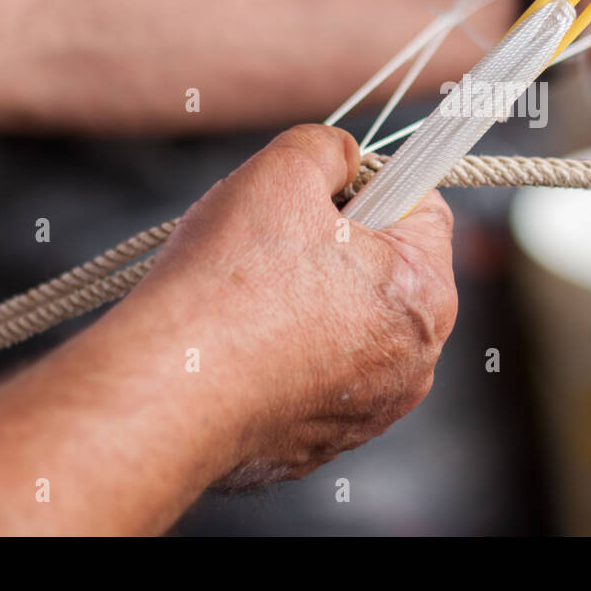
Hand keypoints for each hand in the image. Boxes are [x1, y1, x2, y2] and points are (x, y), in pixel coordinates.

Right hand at [122, 124, 457, 487]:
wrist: (165, 391)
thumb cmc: (229, 283)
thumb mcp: (283, 169)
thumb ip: (329, 148)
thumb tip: (342, 156)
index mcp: (425, 294)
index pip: (424, 208)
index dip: (372, 183)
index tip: (324, 190)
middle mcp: (415, 362)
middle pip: (390, 270)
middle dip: (341, 245)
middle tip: (278, 238)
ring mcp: (371, 409)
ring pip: (352, 324)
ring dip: (313, 299)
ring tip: (253, 292)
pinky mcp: (324, 442)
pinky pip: (317, 375)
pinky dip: (289, 353)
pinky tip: (244, 342)